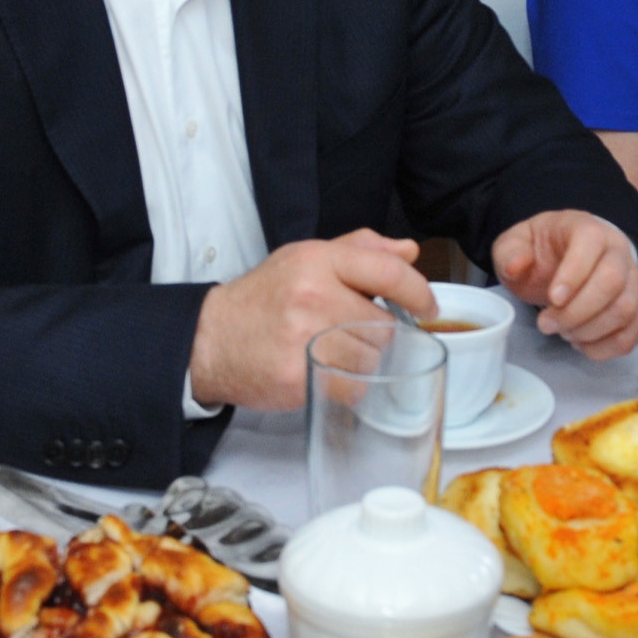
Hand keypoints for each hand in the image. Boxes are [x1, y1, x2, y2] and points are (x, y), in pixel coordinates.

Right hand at [187, 229, 433, 410]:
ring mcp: (305, 338)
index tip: (427, 307)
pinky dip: (348, 387)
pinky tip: (326, 374)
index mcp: (318, 260)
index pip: (388, 272)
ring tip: (333, 353)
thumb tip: (408, 251)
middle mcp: (313, 295)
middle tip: (350, 333)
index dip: (418, 291)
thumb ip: (360, 249)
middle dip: (377, 334)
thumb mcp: (304, 259)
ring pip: (372, 359)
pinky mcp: (298, 376)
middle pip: (385, 325)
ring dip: (362, 362)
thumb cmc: (262, 299)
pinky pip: (352, 387)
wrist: (210, 339)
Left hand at [492, 210, 637, 358]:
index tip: (552, 299)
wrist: (563, 261)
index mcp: (587, 228)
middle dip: (577, 312)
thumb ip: (509, 252)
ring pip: (626, 309)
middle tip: (547, 324)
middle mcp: (618, 249)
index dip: (573, 275)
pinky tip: (582, 342)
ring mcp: (634, 279)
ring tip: (564, 332)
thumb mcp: (514, 245)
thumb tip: (516, 266)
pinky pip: (634, 332)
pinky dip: (606, 347)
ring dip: (590, 331)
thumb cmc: (541, 253)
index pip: (591, 243)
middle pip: (612, 282)